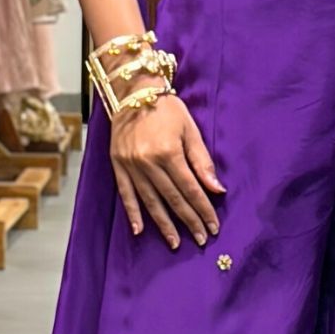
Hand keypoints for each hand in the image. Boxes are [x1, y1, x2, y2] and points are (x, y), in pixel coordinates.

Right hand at [109, 88, 224, 248]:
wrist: (133, 90)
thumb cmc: (167, 108)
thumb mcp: (190, 130)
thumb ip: (202, 161)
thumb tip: (217, 190)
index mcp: (168, 153)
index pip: (190, 189)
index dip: (203, 210)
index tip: (213, 227)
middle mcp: (148, 162)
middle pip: (173, 199)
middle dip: (189, 221)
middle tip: (200, 240)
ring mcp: (131, 165)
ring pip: (150, 201)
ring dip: (164, 225)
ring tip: (175, 243)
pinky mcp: (117, 165)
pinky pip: (126, 194)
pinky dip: (133, 213)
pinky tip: (139, 231)